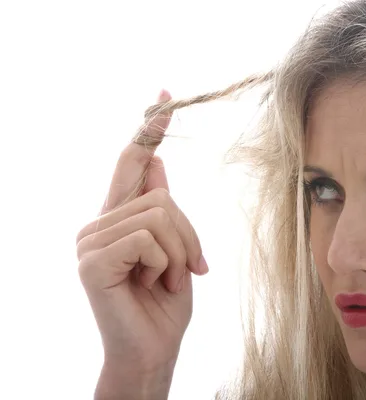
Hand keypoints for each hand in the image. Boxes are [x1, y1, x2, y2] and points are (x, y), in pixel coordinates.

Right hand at [76, 90, 208, 396]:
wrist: (154, 348)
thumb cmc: (166, 301)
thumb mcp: (175, 247)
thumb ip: (161, 208)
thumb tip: (156, 161)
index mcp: (120, 218)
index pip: (132, 163)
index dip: (150, 130)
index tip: (164, 97)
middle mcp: (99, 223)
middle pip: (162, 194)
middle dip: (188, 234)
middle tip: (188, 268)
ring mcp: (91, 240)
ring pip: (160, 213)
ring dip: (180, 251)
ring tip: (169, 279)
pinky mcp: (91, 260)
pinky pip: (148, 237)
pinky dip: (165, 264)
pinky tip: (154, 284)